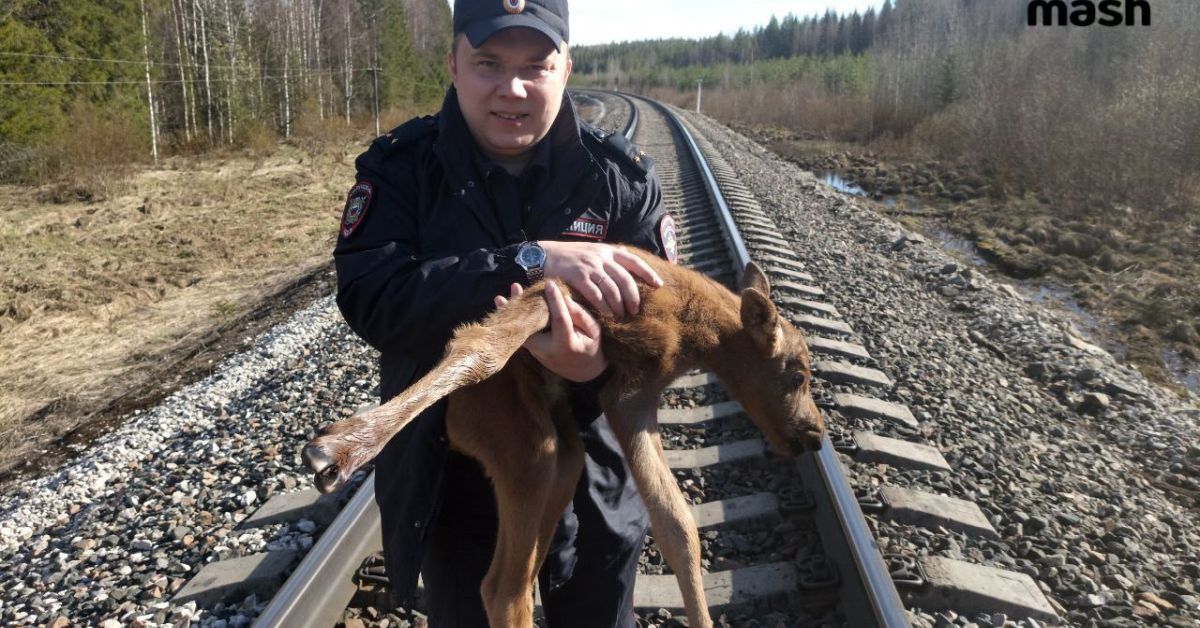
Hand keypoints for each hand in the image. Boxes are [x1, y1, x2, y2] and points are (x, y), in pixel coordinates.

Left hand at [495, 282, 607, 382]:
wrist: (582, 371)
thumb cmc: (590, 346)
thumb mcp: (593, 331)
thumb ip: (580, 315)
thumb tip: (565, 298)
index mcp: (566, 344)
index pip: (559, 320)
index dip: (555, 301)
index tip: (549, 284)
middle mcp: (547, 350)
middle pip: (531, 327)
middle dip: (522, 307)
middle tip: (515, 287)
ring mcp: (537, 352)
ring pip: (520, 332)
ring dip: (510, 314)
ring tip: (499, 298)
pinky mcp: (531, 350)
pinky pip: (520, 334)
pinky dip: (511, 321)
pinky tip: (503, 306)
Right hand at [538, 241, 662, 318]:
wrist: (542, 256)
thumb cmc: (569, 256)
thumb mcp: (592, 250)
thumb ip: (609, 255)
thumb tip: (627, 257)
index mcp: (607, 250)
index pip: (634, 260)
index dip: (648, 273)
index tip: (658, 285)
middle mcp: (601, 257)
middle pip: (625, 279)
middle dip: (633, 296)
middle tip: (635, 310)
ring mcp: (590, 267)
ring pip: (612, 289)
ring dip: (619, 305)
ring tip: (621, 315)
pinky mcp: (578, 277)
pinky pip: (596, 295)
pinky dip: (604, 306)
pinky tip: (607, 315)